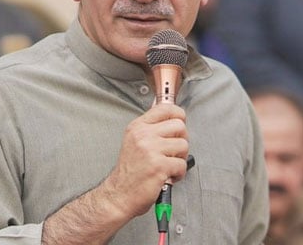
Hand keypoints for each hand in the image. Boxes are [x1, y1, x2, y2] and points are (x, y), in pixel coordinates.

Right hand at [101, 103, 188, 218]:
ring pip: (184, 145)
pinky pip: (182, 164)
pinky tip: (167, 175)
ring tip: (169, 165)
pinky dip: (179, 173)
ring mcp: (151, 150)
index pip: (165, 108)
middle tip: (173, 151)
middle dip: (181, 139)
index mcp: (138, 127)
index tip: (179, 122)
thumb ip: (151, 129)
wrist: (119, 194)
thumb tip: (172, 118)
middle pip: (179, 125)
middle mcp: (143, 135)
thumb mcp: (134, 141)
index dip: (178, 115)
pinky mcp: (159, 166)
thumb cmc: (130, 171)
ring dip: (180, 158)